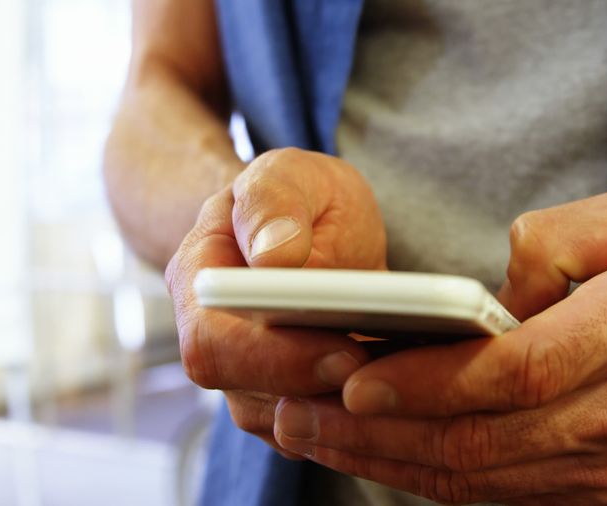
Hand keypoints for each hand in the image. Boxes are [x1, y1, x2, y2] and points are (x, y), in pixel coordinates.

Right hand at [165, 148, 386, 457]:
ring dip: (345, 411)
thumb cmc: (295, 199)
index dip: (275, 355)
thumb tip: (273, 256)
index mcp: (200, 279)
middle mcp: (212, 341)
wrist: (305, 230)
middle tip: (385, 376)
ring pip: (286, 425)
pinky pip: (317, 431)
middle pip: (247, 396)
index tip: (342, 351)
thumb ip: (274, 203)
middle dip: (320, 391)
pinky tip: (402, 395)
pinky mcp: (287, 404)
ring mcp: (247, 380)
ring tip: (406, 386)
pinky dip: (358, 419)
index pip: (214, 340)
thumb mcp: (287, 175)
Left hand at [273, 191, 606, 503]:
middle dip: (374, 428)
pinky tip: (365, 451)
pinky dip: (418, 476)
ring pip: (476, 479)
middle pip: (481, 438)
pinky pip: (490, 494)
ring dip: (380, 459)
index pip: (522, 371)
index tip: (355, 374)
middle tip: (294, 406)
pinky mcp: (591, 495)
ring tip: (306, 430)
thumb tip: (486, 295)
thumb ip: (559, 237)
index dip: (432, 381)